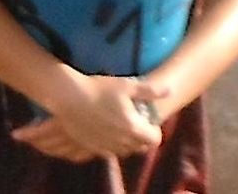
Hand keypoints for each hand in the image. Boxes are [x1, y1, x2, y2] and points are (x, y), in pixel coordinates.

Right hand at [21, 74, 168, 159]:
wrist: (68, 96)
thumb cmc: (98, 88)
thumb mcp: (126, 85)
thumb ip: (150, 91)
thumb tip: (170, 90)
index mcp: (133, 127)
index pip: (154, 140)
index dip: (154, 131)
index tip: (147, 122)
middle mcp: (121, 141)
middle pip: (140, 147)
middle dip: (141, 137)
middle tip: (134, 122)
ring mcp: (106, 145)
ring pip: (124, 151)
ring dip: (126, 142)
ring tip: (119, 126)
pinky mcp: (92, 147)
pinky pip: (108, 151)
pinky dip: (111, 145)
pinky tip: (105, 131)